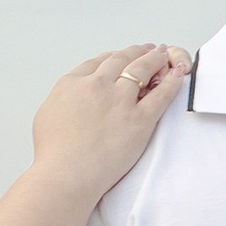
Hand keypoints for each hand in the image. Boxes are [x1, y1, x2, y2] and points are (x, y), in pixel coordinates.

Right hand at [30, 46, 188, 200]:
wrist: (65, 174)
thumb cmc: (53, 154)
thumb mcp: (47, 115)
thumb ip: (63, 98)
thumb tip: (73, 95)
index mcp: (72, 83)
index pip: (97, 62)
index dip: (112, 57)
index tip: (120, 57)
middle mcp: (96, 85)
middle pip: (120, 60)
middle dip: (136, 52)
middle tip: (147, 50)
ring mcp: (119, 100)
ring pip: (142, 69)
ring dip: (154, 58)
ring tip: (162, 55)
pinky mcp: (139, 119)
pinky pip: (162, 94)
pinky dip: (172, 81)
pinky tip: (178, 73)